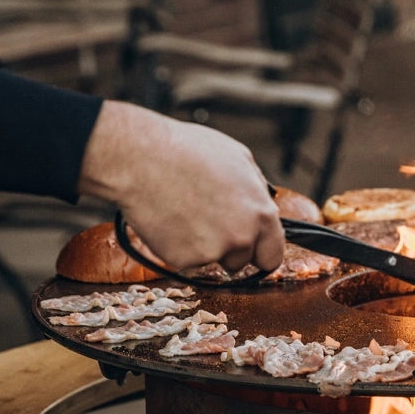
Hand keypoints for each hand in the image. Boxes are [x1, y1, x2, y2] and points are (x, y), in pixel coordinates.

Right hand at [77, 100, 284, 272]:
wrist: (140, 159)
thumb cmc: (187, 151)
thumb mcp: (239, 158)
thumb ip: (257, 189)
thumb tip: (264, 203)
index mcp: (262, 214)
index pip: (273, 255)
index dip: (261, 253)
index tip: (252, 251)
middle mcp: (242, 236)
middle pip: (244, 261)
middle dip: (231, 250)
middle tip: (210, 225)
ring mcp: (214, 251)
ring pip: (214, 262)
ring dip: (205, 248)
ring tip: (187, 215)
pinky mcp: (184, 260)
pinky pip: (186, 262)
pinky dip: (179, 248)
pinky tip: (170, 220)